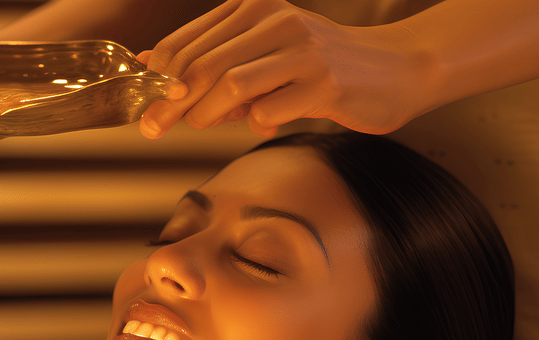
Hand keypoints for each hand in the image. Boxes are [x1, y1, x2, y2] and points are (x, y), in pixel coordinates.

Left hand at [137, 0, 430, 138]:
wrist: (394, 68)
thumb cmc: (321, 66)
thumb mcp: (263, 51)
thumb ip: (214, 59)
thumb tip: (150, 67)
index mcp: (253, 8)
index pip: (189, 43)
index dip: (157, 78)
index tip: (143, 108)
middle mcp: (275, 20)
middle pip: (203, 65)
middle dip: (170, 102)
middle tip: (153, 129)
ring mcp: (301, 50)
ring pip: (231, 84)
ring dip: (205, 114)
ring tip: (201, 127)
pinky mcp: (324, 83)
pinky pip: (270, 110)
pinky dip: (254, 124)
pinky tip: (261, 125)